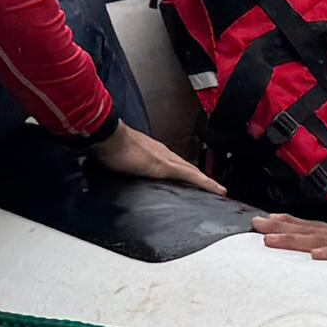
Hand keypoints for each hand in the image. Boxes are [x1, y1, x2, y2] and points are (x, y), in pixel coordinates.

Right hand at [86, 122, 223, 193]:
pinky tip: (215, 189)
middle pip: (187, 167)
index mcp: (153, 152)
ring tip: (218, 190)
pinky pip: (191, 176)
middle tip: (213, 187)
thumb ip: (127, 165)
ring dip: (206, 181)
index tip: (194, 180)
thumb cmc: (109, 146)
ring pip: (193, 171)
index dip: (187, 172)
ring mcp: (166, 159)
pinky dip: (205, 183)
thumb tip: (124, 170)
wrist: (107, 137)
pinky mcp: (165, 166)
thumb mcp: (120, 159)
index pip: (175, 164)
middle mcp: (163, 152)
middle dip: (200, 177)